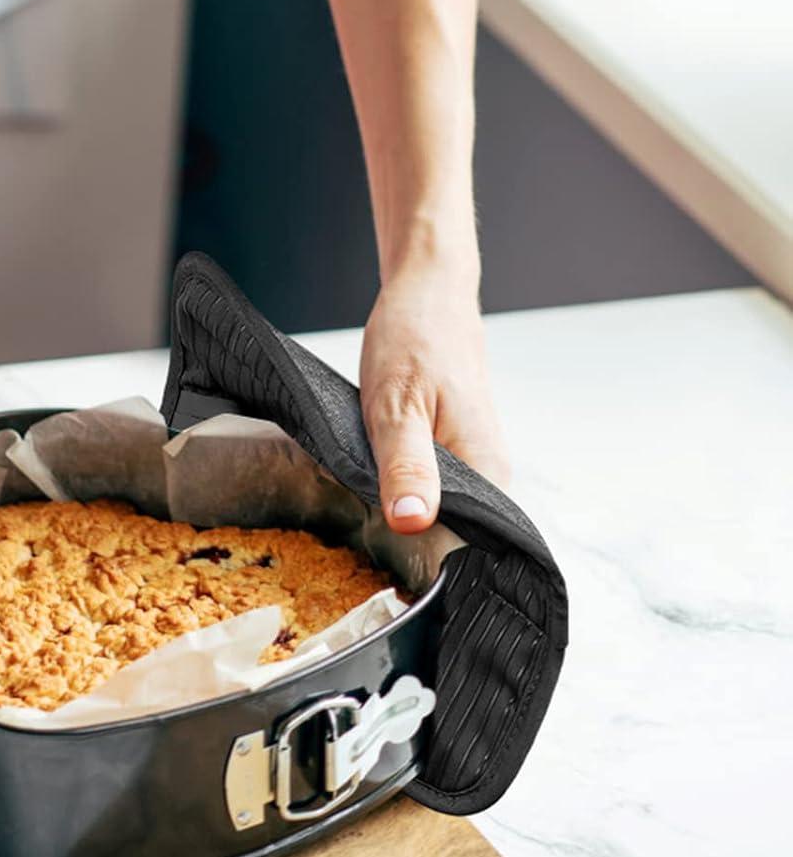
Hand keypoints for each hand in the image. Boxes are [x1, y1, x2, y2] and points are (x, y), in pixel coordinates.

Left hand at [359, 265, 508, 534]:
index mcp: (488, 474)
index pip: (466, 553)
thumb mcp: (396, 406)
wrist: (428, 295)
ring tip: (370, 486)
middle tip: (365, 510)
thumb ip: (405, 467)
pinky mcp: (456, 451)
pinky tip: (377, 469)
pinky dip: (399, 481)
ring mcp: (475, 463)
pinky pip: (429, 485)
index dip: (423, 562)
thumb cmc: (414, 340)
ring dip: (398, 506)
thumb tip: (412, 523)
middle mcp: (491, 476)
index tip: (385, 553)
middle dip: (404, 533)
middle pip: (449, 536)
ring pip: (435, 510)